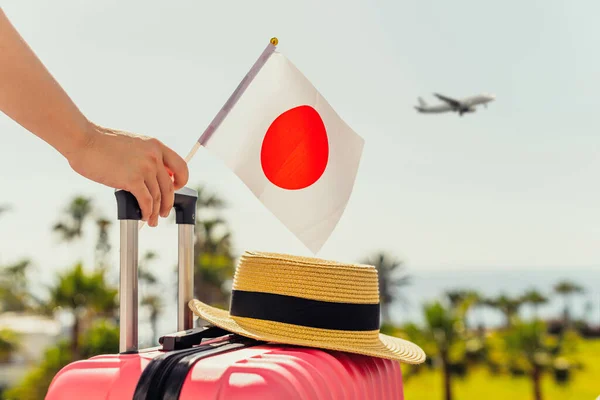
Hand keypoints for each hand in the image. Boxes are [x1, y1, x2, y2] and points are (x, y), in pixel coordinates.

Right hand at [67, 122, 188, 226]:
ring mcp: (144, 168)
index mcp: (156, 146)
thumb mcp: (132, 145)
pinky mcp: (132, 180)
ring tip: (152, 220)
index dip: (181, 180)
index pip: (181, 166)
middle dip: (168, 203)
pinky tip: (144, 217)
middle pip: (169, 186)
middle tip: (164, 213)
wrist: (83, 140)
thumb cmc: (101, 143)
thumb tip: (148, 177)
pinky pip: (146, 201)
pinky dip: (147, 212)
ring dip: (156, 212)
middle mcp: (154, 156)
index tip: (175, 189)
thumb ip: (144, 157)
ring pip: (158, 197)